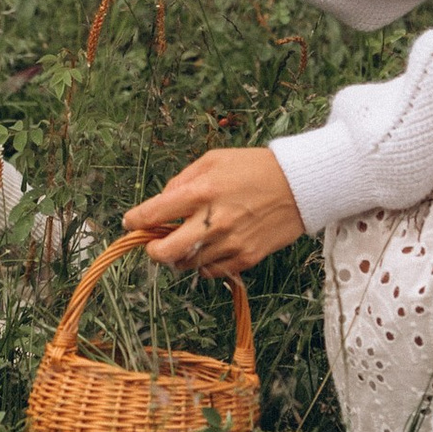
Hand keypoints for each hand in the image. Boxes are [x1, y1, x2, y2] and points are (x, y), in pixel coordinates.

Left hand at [123, 146, 303, 279]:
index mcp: (201, 191)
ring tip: (188, 241)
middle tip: (153, 244)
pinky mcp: (246, 257)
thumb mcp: (214, 159)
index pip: (154, 212)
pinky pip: (212, 272)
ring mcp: (230, 242)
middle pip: (165, 252)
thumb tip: (163, 200)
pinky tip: (209, 249)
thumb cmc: (255, 167)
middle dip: (152, 250)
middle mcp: (212, 221)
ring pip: (187, 264)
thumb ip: (183, 179)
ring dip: (180, 255)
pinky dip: (204, 264)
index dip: (135, 220)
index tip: (131, 222)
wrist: (301, 185)